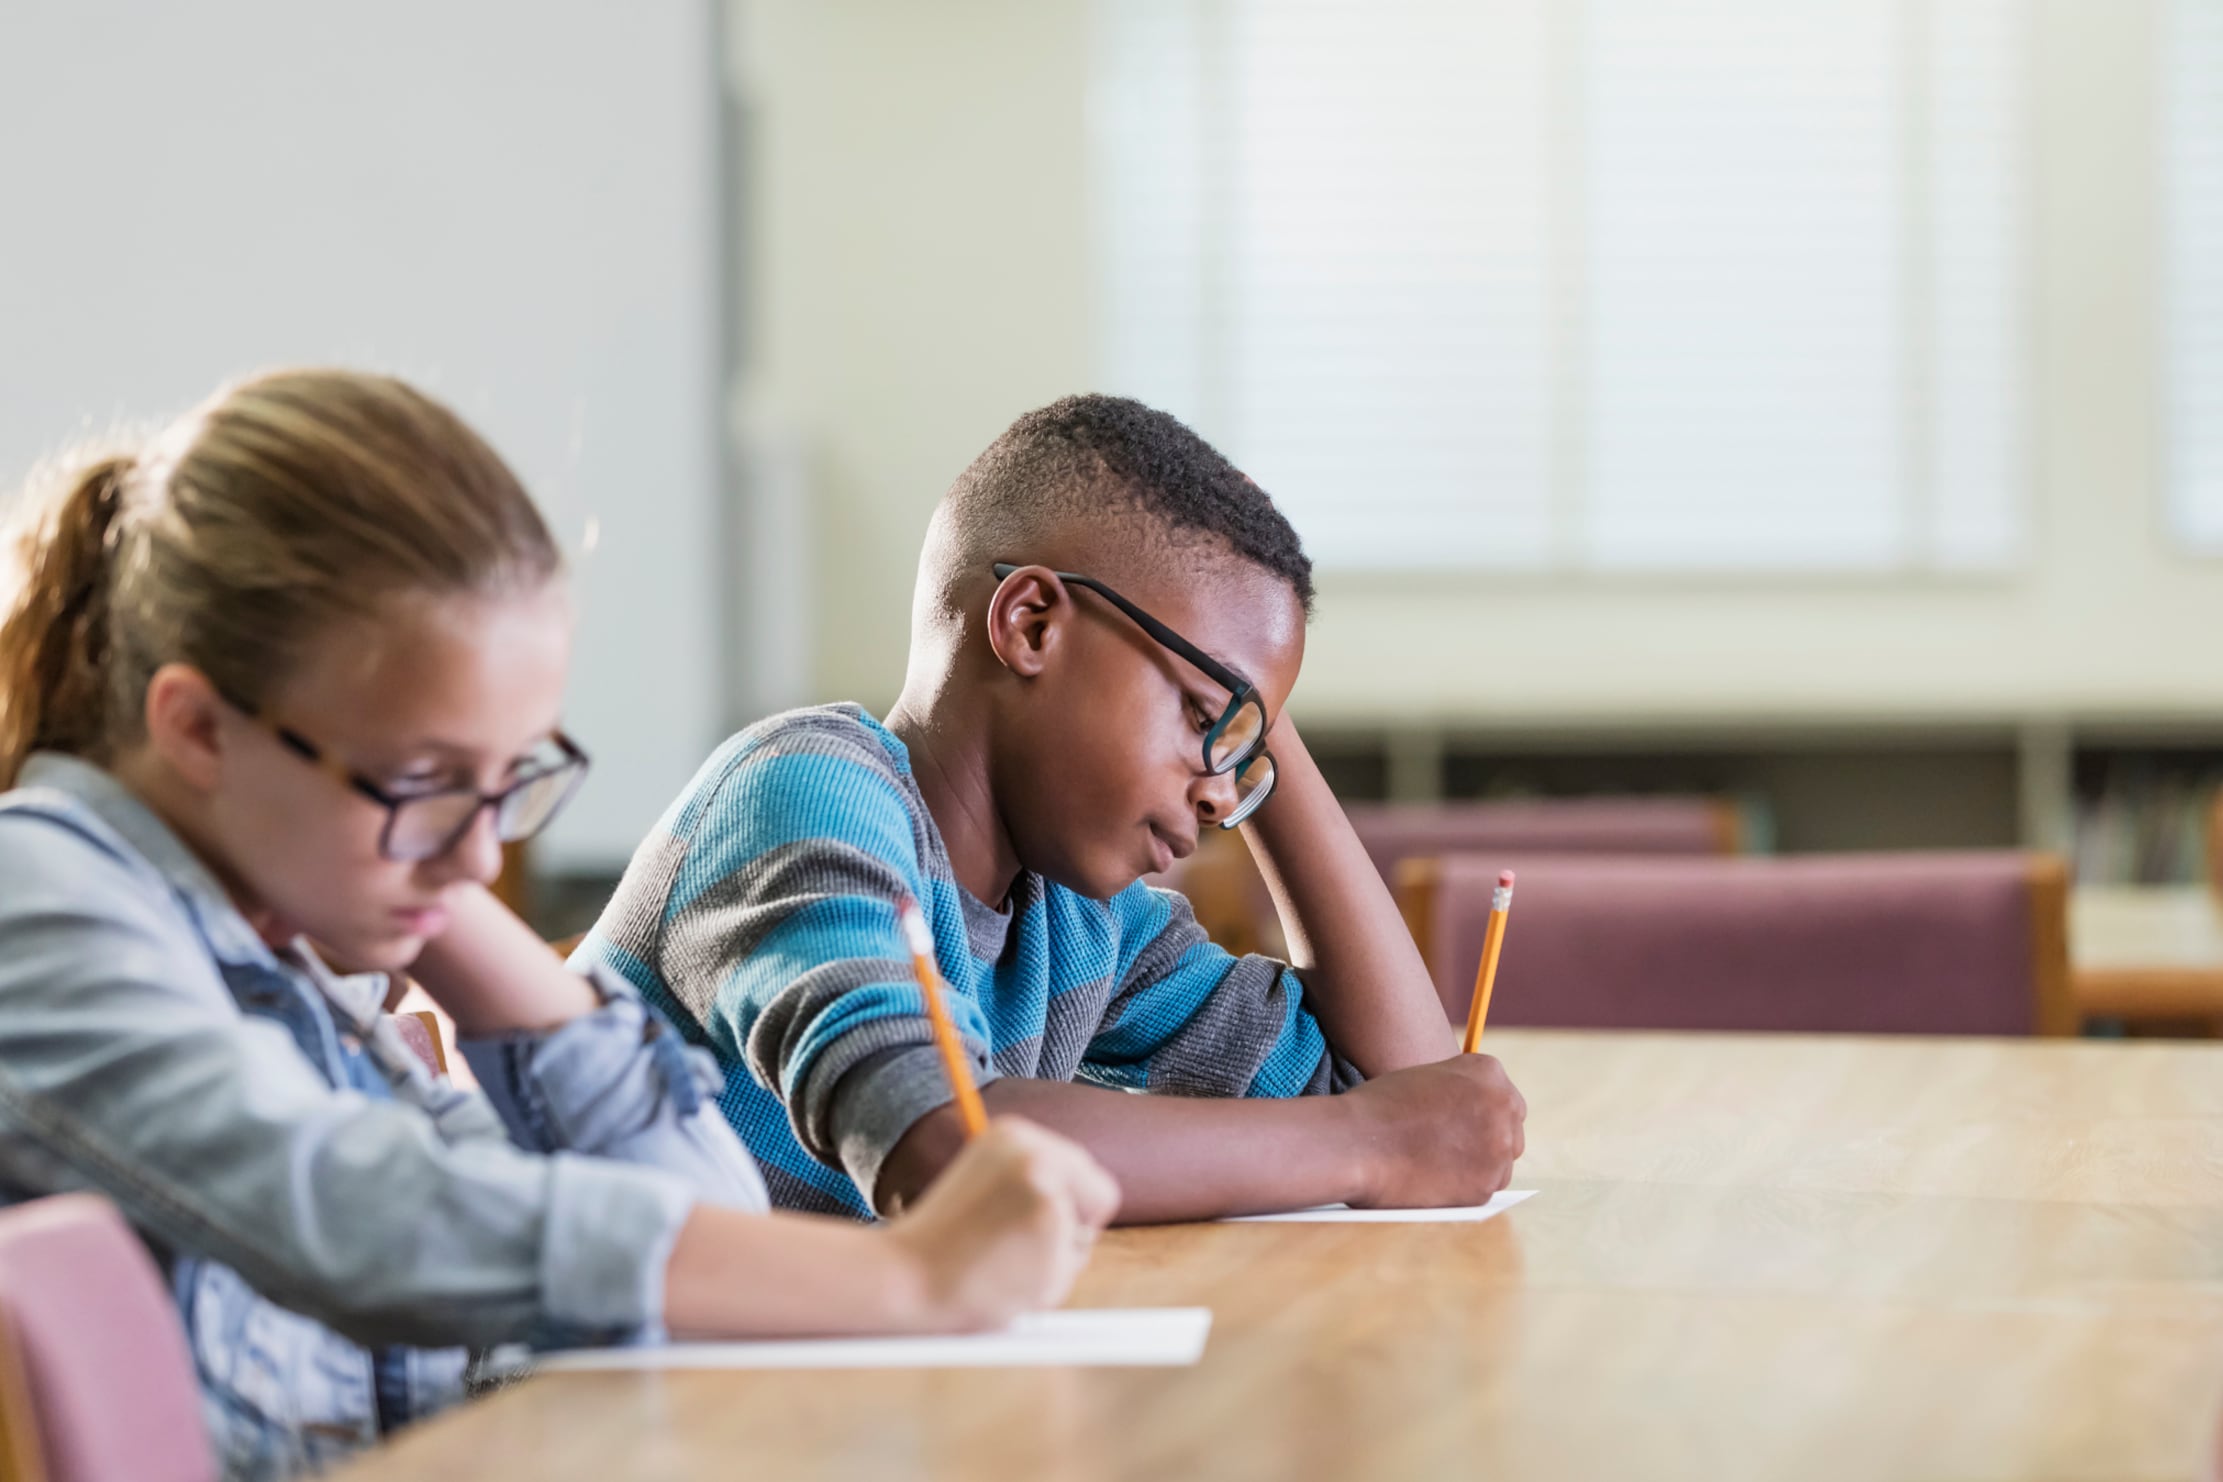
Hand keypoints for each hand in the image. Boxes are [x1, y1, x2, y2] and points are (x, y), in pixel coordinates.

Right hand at [884, 1116, 1120, 1330]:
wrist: (902, 1277)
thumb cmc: (938, 1239)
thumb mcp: (981, 1182)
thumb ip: (1030, 1180)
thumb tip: (1085, 1192)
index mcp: (1015, 1135)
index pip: (1081, 1166)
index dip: (1071, 1197)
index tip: (1040, 1216)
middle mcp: (1038, 1159)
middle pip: (1100, 1196)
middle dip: (1075, 1225)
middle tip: (1024, 1244)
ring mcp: (1048, 1204)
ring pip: (1081, 1242)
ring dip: (1051, 1260)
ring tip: (997, 1262)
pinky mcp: (1052, 1249)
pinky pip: (1065, 1274)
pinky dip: (1040, 1286)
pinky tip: (999, 1281)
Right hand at [1342, 1054, 1525, 1208]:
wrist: (1357, 1141)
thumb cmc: (1381, 1107)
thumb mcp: (1428, 1077)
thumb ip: (1460, 1091)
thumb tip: (1476, 1115)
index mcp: (1489, 1072)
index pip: (1505, 1098)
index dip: (1483, 1113)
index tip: (1465, 1123)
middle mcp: (1503, 1106)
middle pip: (1511, 1130)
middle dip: (1487, 1140)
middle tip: (1453, 1148)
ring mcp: (1498, 1148)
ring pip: (1500, 1164)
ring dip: (1477, 1167)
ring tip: (1435, 1165)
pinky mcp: (1486, 1186)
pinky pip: (1484, 1190)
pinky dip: (1464, 1190)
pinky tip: (1433, 1181)